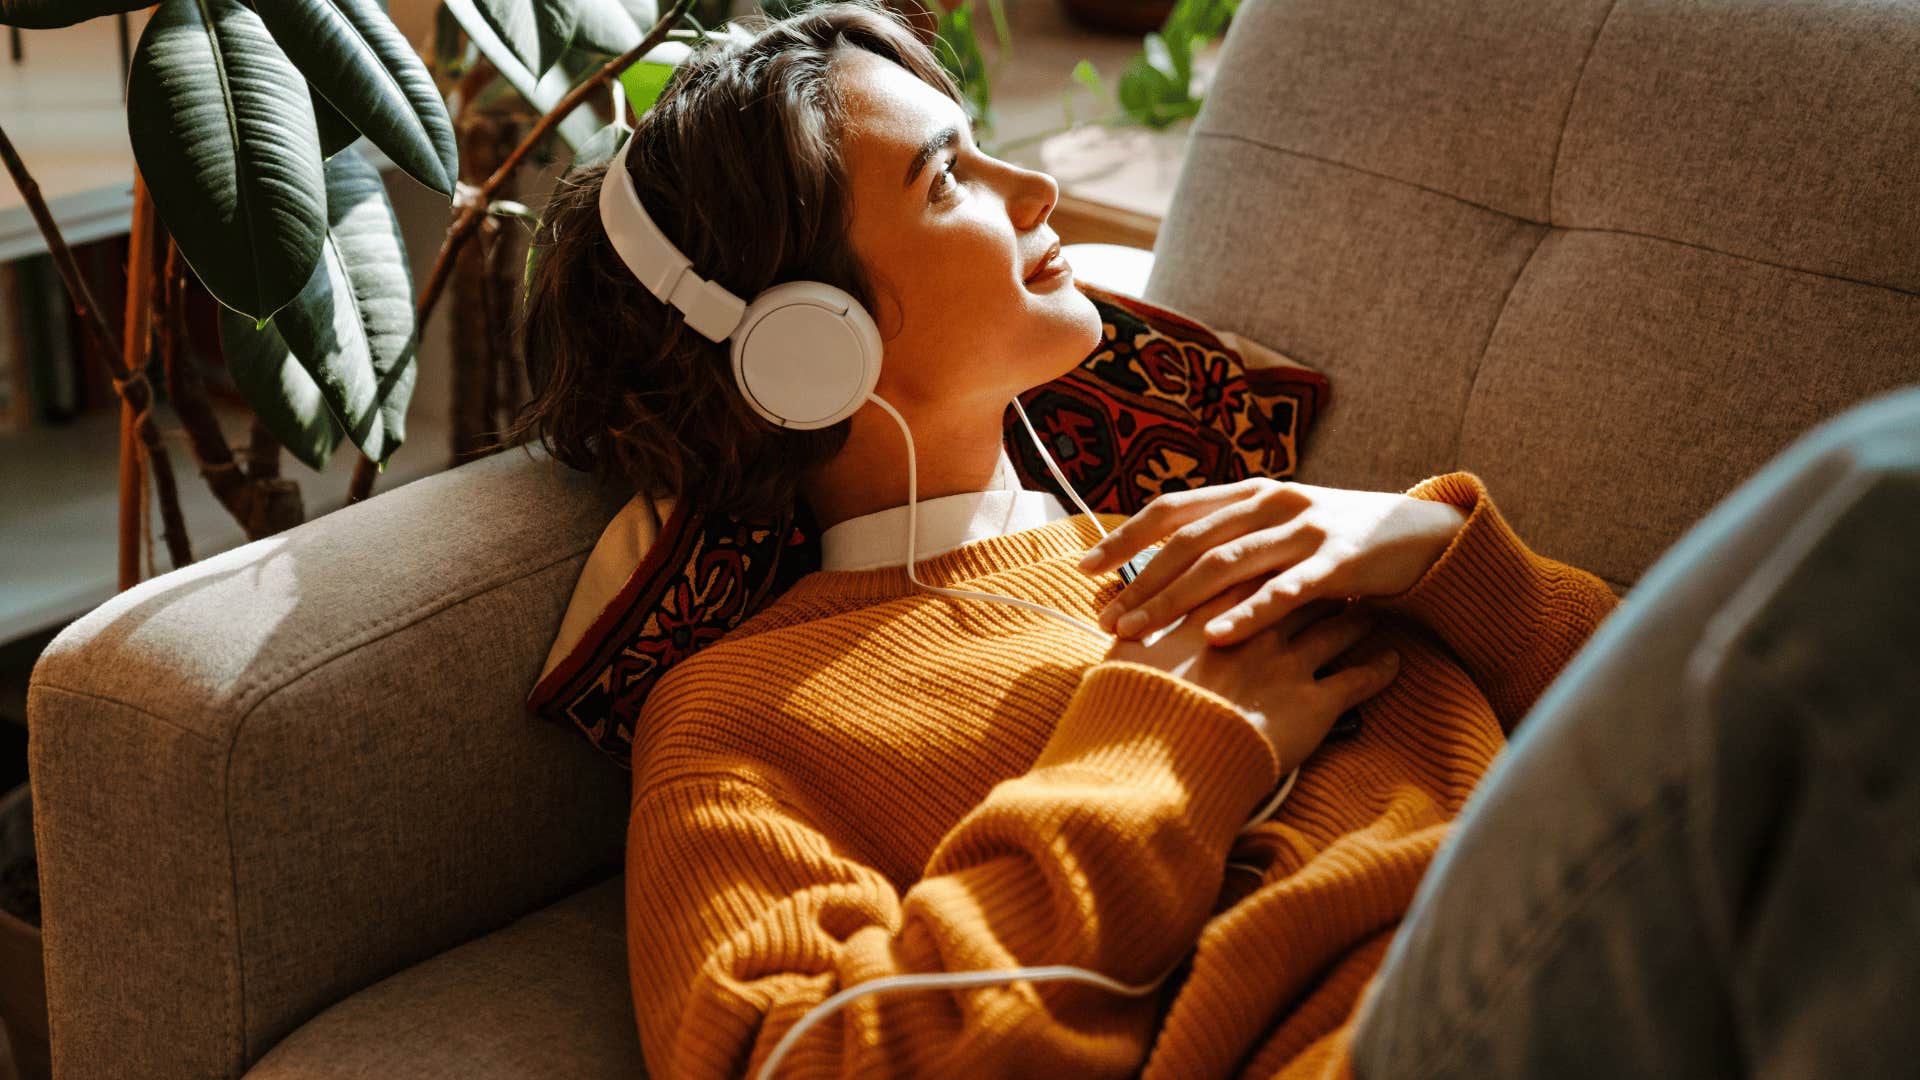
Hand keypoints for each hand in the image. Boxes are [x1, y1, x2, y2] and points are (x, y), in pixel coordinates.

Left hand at [1079, 478, 1466, 646]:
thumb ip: (1231, 541)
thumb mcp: (1279, 530)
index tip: (1084, 570)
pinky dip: (1249, 613)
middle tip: (1105, 618)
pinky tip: (1217, 637)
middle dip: (1140, 581)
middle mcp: (1272, 501)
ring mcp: (1307, 527)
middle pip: (1190, 541)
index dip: (1125, 538)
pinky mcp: (1341, 559)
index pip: (1172, 510)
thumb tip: (1162, 572)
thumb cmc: (1337, 541)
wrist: (1423, 534)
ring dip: (1176, 599)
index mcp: (1250, 492)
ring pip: (1228, 562)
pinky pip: (1287, 590)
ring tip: (1139, 631)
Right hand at [1104, 578, 1401, 771]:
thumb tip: (1117, 620)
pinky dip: (1380, 670)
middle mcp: (1258, 625)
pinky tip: (1394, 662)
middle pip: (1300, 584)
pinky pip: (1360, 680)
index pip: (1247, 565)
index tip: (1277, 548)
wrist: (1165, 760)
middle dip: (1317, 574)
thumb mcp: (1124, 660)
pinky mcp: (1316, 704)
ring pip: (1338, 624)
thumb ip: (1131, 633)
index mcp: (1213, 608)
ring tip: (1368, 608)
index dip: (1264, 555)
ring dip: (1355, 614)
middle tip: (1333, 567)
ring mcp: (1291, 662)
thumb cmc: (1137, 709)